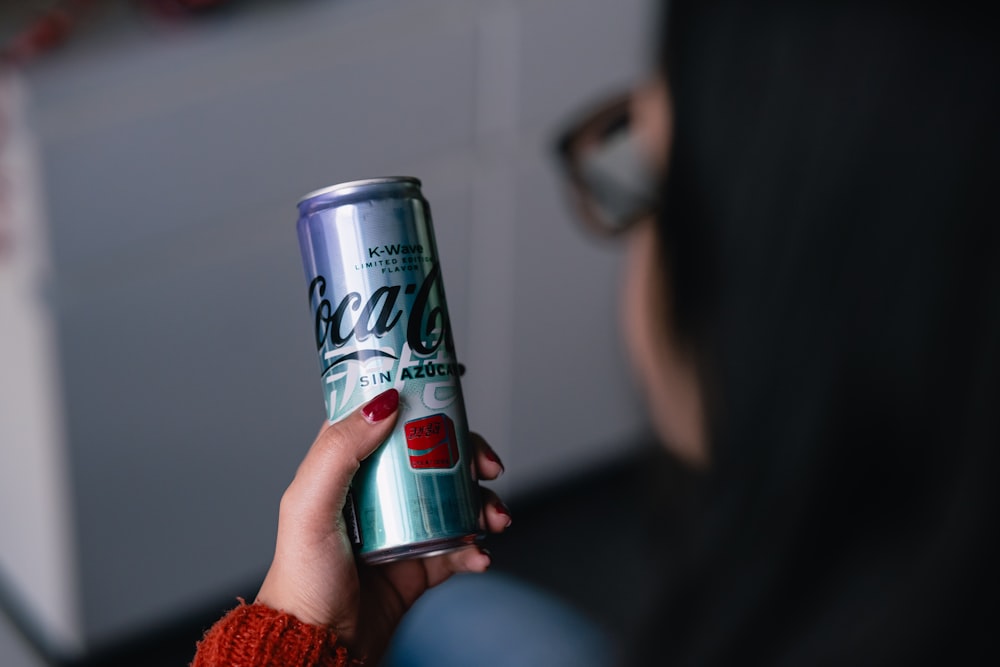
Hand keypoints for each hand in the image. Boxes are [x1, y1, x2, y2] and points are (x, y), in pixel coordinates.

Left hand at [255, 388, 509, 661]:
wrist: (319, 646)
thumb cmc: (302, 578)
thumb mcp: (309, 504)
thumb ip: (340, 449)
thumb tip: (384, 403)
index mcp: (346, 467)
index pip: (385, 418)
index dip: (420, 402)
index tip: (451, 396)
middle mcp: (378, 491)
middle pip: (434, 453)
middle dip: (469, 455)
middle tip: (486, 465)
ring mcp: (404, 526)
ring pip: (456, 496)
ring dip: (484, 503)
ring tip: (493, 518)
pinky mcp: (422, 562)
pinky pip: (462, 545)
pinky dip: (478, 548)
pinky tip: (479, 555)